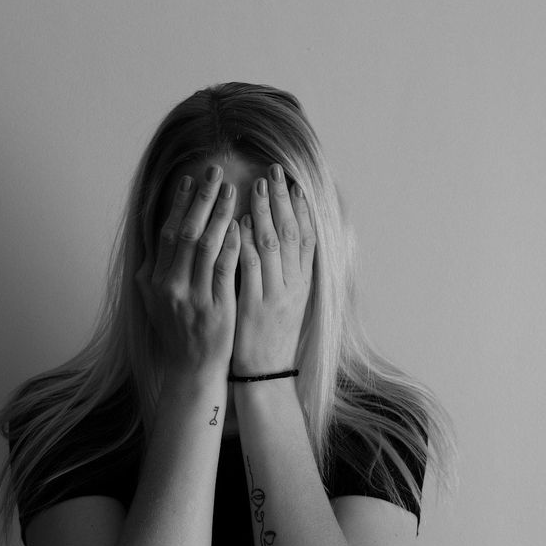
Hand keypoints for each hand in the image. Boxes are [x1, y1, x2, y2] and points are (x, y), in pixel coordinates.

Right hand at [134, 164, 241, 376]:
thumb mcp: (155, 300)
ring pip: (205, 245)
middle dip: (201, 198)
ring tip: (232, 189)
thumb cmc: (178, 331)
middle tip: (215, 171)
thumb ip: (155, 269)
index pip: (166, 232)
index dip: (179, 203)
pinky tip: (241, 224)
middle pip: (184, 232)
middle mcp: (168, 286)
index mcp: (152, 280)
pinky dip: (231, 244)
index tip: (191, 179)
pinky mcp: (215, 308)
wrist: (192, 369)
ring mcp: (191, 297)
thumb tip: (156, 235)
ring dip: (219, 214)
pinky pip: (224, 268)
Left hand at [232, 164, 315, 375]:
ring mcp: (276, 295)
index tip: (293, 181)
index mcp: (304, 283)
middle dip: (282, 200)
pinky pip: (250, 269)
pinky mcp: (255, 307)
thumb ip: (287, 270)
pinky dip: (245, 243)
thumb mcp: (289, 301)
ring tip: (256, 186)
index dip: (301, 207)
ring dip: (263, 213)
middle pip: (291, 233)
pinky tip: (238, 223)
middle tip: (274, 171)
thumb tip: (282, 237)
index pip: (307, 236)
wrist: (266, 374)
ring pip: (272, 246)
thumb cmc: (271, 335)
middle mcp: (294, 285)